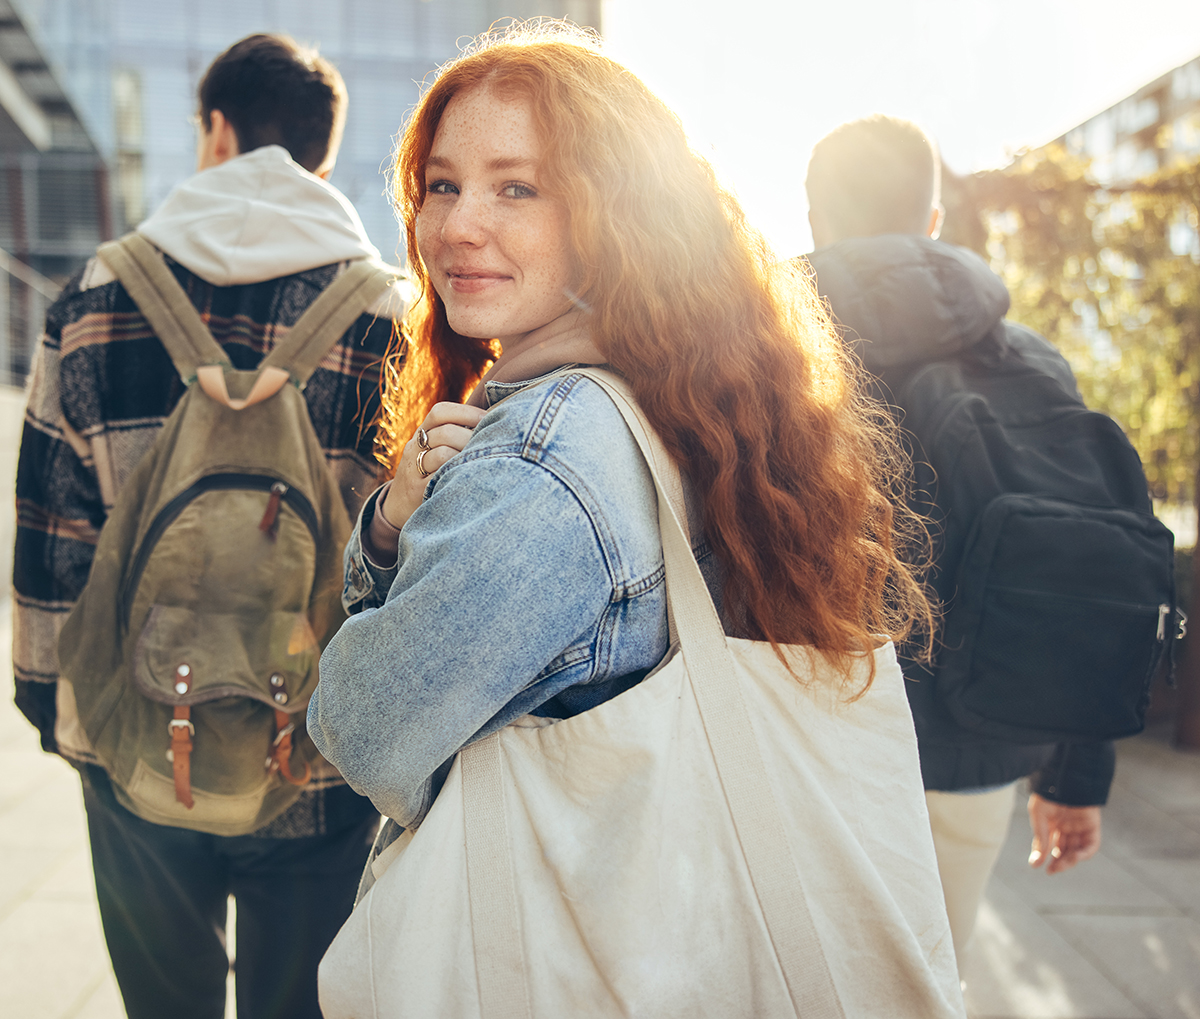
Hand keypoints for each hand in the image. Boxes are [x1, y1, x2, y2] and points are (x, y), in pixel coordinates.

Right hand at [380, 402, 485, 530]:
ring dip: (466, 456)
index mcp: (421, 434)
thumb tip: (493, 420)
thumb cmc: (427, 473)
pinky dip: (457, 475)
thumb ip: (454, 435)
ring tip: (483, 462)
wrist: (397, 505)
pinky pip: (439, 479)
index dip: (466, 412)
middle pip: (445, 432)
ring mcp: (414, 469)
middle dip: (471, 437)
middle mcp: (414, 448)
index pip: (440, 412)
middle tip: (491, 444)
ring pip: (442, 454)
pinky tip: (471, 477)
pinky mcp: (417, 491)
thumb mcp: (433, 450)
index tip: (488, 418)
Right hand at [1027, 793, 1100, 873]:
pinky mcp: (1091, 826)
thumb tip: (1035, 863)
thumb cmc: (1048, 794)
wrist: (1065, 778)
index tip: (1036, 865)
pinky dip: (1084, 853)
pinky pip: (1091, 845)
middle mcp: (1065, 826)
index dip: (1042, 855)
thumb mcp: (1039, 816)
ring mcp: (1079, 827)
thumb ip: (1040, 839)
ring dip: (1069, 860)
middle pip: (1063, 850)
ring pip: (1076, 850)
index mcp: (1051, 822)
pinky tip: (1074, 857)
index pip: (1047, 844)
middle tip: (1052, 870)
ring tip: (1061, 864)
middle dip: (1058, 862)